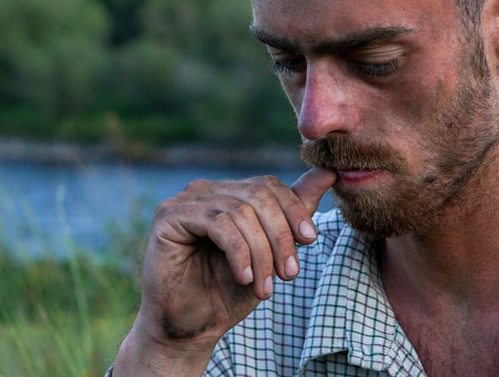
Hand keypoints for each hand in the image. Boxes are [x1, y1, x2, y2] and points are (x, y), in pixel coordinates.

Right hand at [113, 166, 335, 374]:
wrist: (191, 328)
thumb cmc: (229, 291)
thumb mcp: (272, 251)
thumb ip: (296, 211)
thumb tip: (329, 172)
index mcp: (228, 193)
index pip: (269, 186)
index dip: (294, 210)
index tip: (310, 240)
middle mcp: (206, 190)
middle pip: (258, 195)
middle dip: (281, 236)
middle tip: (291, 273)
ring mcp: (185, 200)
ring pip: (240, 211)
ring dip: (261, 253)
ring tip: (266, 288)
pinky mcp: (168, 216)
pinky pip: (217, 222)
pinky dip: (238, 252)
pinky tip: (243, 277)